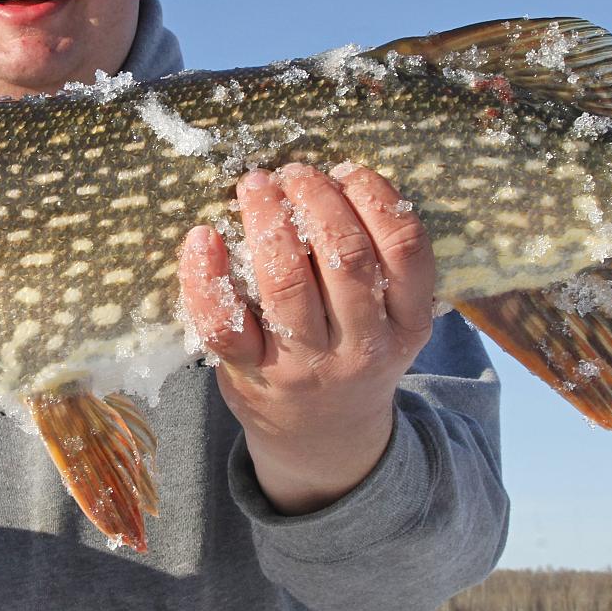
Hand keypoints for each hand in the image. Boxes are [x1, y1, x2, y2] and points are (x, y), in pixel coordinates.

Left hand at [179, 163, 436, 513]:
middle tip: (294, 173)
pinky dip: (206, 275)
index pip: (405, 248)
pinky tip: (203, 237)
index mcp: (408, 323)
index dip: (375, 196)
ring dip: (269, 220)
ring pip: (285, 282)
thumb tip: (334, 176)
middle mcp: (363, 346)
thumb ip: (380, 262)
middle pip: (346, 257)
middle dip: (316, 199)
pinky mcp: (250, 375)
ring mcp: (304, 365)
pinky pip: (223, 322)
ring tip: (256, 186)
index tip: (345, 171)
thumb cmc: (352, 354)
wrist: (323, 440)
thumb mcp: (391, 320)